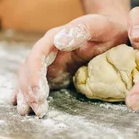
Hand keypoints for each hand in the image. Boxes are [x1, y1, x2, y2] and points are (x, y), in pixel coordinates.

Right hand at [11, 13, 127, 116]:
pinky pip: (34, 84)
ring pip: (27, 78)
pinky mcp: (51, 74)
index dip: (34, 73)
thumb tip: (59, 41)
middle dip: (29, 89)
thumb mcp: (99, 26)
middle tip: (38, 109)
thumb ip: (81, 29)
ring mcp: (48, 63)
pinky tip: (25, 108)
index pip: (38, 54)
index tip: (39, 92)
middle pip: (28, 69)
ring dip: (26, 95)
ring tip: (29, 112)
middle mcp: (47, 50)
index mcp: (55, 37)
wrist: (112, 35)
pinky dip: (28, 95)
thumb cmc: (108, 30)